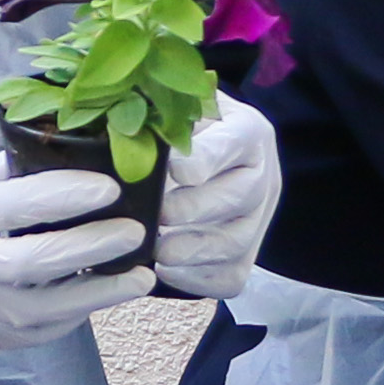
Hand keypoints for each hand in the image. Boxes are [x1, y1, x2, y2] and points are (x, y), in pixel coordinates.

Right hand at [0, 154, 145, 360]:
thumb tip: (52, 155)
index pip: (27, 204)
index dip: (73, 194)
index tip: (109, 186)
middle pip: (50, 259)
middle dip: (100, 243)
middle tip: (137, 229)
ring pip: (59, 307)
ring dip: (105, 292)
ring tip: (141, 275)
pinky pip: (47, 329)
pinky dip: (78, 313)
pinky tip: (101, 295)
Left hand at [147, 98, 279, 299]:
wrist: (207, 155)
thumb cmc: (181, 127)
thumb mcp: (176, 106)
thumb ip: (158, 113)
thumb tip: (121, 131)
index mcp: (246, 130)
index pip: (233, 142)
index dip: (203, 159)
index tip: (172, 170)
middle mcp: (262, 174)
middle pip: (240, 196)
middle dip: (195, 209)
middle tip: (159, 215)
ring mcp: (258, 218)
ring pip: (237, 242)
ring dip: (194, 250)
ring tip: (158, 251)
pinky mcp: (248, 254)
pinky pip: (230, 276)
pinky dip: (196, 279)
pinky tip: (165, 270)